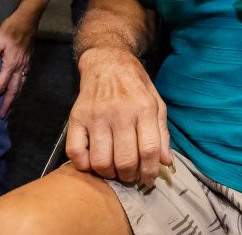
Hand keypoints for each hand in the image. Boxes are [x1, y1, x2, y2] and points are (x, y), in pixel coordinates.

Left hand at [0, 7, 38, 116]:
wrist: (28, 19)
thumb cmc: (11, 28)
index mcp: (10, 63)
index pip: (0, 85)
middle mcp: (20, 67)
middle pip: (13, 90)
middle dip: (7, 103)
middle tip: (1, 115)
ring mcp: (26, 64)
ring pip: (21, 85)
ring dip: (15, 97)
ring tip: (10, 106)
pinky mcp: (29, 60)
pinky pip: (25, 78)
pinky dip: (20, 87)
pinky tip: (18, 88)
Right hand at [67, 49, 169, 185]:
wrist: (107, 63)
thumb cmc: (135, 85)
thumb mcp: (156, 103)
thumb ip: (162, 133)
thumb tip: (165, 162)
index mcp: (144, 108)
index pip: (149, 150)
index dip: (150, 171)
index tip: (148, 178)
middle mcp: (120, 112)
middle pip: (125, 160)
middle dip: (129, 176)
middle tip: (130, 175)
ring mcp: (96, 116)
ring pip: (101, 161)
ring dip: (108, 174)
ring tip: (113, 170)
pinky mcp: (76, 118)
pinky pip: (75, 153)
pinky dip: (84, 165)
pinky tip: (93, 162)